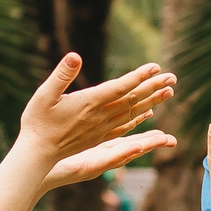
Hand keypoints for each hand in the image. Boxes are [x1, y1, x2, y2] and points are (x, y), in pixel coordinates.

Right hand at [19, 56, 174, 185]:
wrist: (37, 153)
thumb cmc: (37, 122)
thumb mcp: (43, 95)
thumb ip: (61, 75)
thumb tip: (75, 56)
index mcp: (89, 103)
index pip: (120, 87)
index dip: (138, 77)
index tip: (156, 67)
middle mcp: (100, 117)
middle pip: (132, 100)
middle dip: (154, 87)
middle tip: (173, 77)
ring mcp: (102, 128)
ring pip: (133, 113)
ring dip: (152, 101)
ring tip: (169, 91)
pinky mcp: (100, 137)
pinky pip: (125, 126)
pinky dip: (139, 118)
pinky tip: (149, 113)